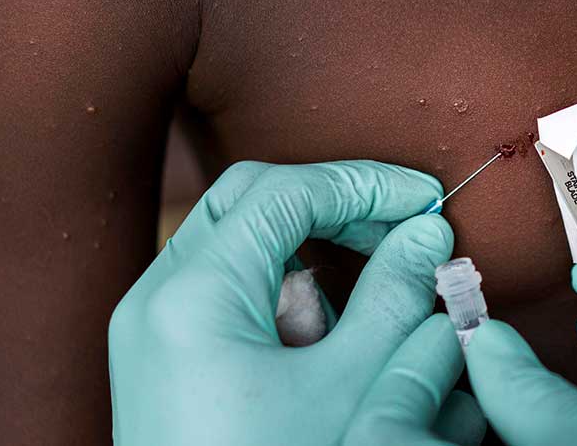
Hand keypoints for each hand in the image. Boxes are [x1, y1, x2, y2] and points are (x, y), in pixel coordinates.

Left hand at [108, 161, 484, 445]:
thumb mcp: (350, 392)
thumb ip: (395, 299)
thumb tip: (425, 234)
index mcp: (192, 298)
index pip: (285, 190)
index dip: (365, 184)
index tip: (424, 199)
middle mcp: (155, 300)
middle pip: (252, 199)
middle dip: (336, 205)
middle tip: (402, 226)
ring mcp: (151, 328)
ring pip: (240, 244)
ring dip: (313, 257)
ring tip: (365, 312)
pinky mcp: (164, 356)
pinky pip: (227, 293)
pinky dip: (284, 298)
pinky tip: (318, 349)